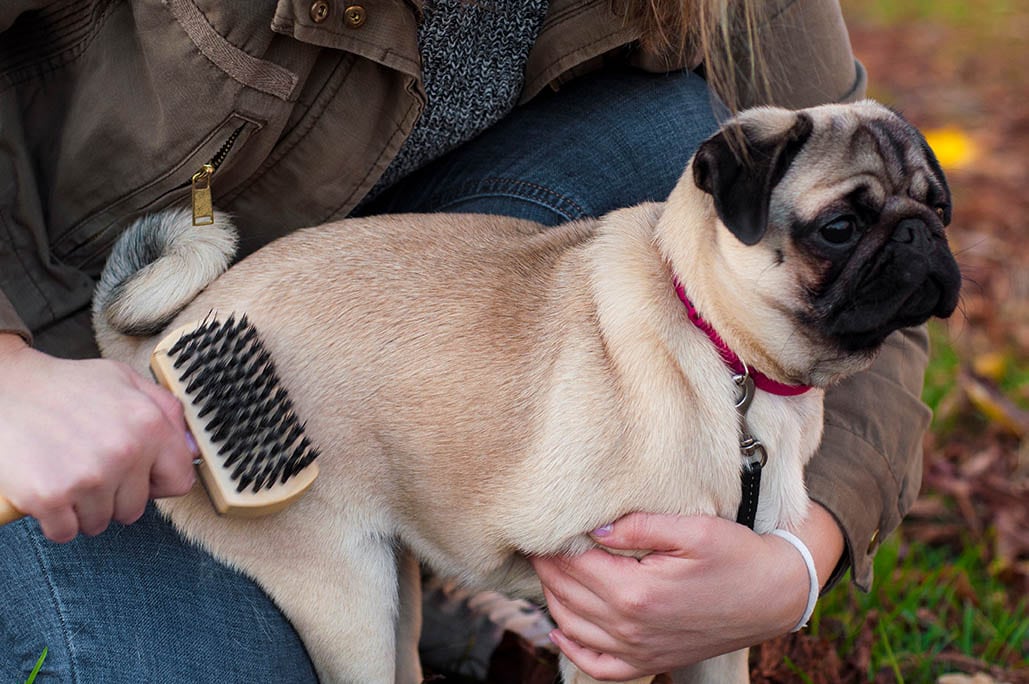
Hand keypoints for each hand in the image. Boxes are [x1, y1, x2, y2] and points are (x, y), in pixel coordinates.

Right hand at [0, 334, 196, 541]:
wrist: (4, 387)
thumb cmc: (66, 386)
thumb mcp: (126, 381)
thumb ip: (166, 412)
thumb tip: (194, 449)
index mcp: (149, 425)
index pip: (178, 482)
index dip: (156, 481)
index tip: (136, 475)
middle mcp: (124, 452)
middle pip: (135, 508)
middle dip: (115, 495)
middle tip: (90, 468)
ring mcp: (87, 476)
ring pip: (100, 523)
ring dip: (84, 508)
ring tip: (68, 474)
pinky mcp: (49, 496)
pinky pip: (64, 532)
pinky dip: (55, 520)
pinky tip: (49, 490)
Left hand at [530, 506, 843, 680]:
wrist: (774, 595)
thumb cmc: (736, 555)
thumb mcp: (692, 530)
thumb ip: (640, 527)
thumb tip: (594, 530)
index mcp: (637, 591)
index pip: (575, 567)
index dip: (552, 547)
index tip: (538, 528)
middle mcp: (631, 627)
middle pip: (568, 596)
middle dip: (546, 569)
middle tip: (534, 544)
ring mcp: (640, 650)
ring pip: (575, 628)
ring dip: (553, 600)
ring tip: (546, 572)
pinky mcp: (651, 661)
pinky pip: (600, 666)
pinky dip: (573, 649)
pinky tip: (561, 628)